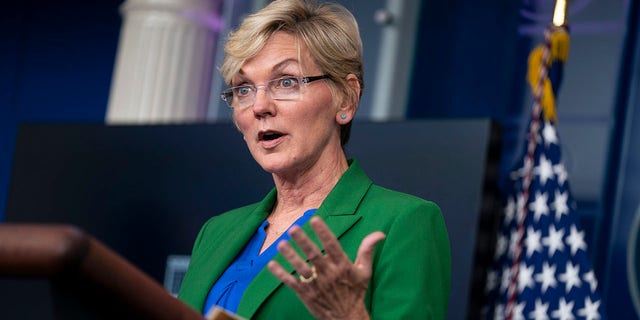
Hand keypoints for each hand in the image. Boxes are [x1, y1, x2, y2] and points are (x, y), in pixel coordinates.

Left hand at [267, 216, 385, 319]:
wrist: (347, 319)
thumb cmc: (356, 292)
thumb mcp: (365, 271)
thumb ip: (367, 250)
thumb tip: (380, 233)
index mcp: (343, 266)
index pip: (333, 246)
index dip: (323, 232)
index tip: (315, 220)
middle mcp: (329, 274)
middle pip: (314, 255)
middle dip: (303, 241)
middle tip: (293, 228)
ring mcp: (316, 285)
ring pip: (301, 268)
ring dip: (290, 256)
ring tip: (281, 244)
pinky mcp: (306, 294)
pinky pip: (291, 283)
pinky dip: (281, 274)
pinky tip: (271, 264)